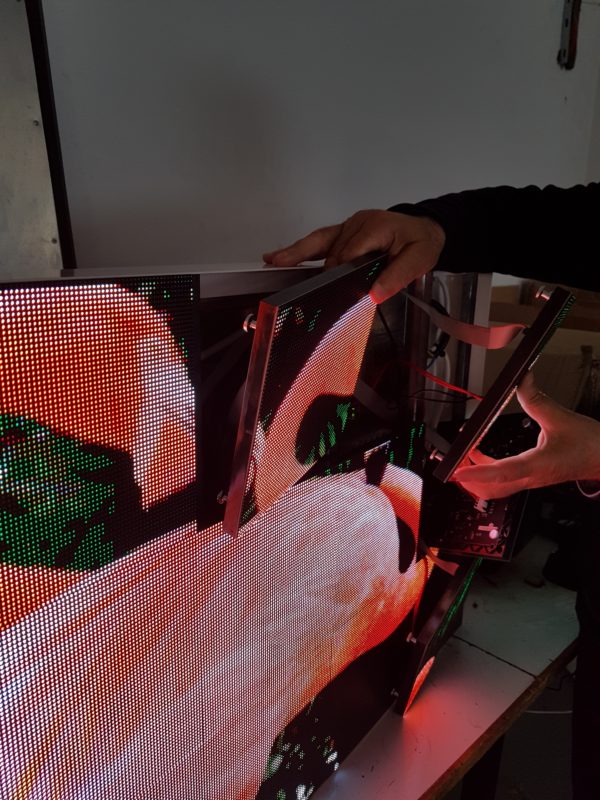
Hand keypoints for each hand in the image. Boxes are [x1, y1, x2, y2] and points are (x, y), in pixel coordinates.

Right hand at [263, 209, 445, 302]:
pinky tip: (277, 257)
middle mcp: (357, 224)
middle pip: (332, 252)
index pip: (350, 254)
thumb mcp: (419, 260)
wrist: (425, 228)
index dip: (340, 273)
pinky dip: (298, 250)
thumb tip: (373, 294)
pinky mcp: (342, 231)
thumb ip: (397, 276)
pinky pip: (318, 240)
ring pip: (319, 244)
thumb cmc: (421, 243)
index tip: (331, 292)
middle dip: (323, 273)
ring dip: (297, 255)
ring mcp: (347, 226)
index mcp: (374, 228)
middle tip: (306, 295)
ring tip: (273, 264)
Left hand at [453, 371, 599, 498]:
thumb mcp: (562, 418)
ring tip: (464, 454)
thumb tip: (522, 380)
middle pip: (491, 489)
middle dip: (469, 478)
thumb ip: (537, 399)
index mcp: (537, 466)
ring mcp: (531, 480)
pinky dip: (488, 470)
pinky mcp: (532, 477)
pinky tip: (482, 454)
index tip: (458, 470)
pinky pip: (504, 480)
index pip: (501, 472)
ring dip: (477, 474)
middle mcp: (531, 477)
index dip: (478, 471)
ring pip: (496, 488)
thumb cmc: (592, 446)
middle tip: (453, 461)